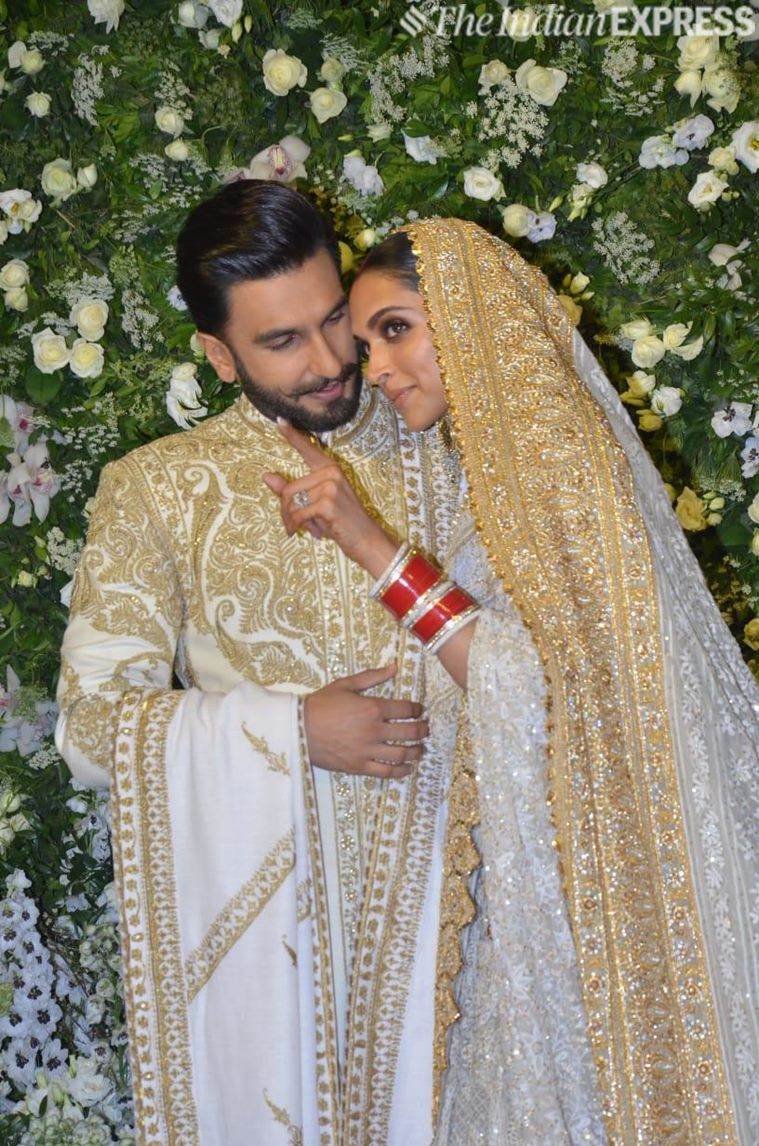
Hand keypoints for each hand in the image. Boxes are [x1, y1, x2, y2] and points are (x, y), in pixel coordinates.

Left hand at [262, 418, 398, 576]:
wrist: (366, 540)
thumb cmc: (341, 522)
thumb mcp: (317, 503)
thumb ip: (292, 490)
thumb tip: (266, 476)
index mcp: (330, 469)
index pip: (308, 449)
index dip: (292, 435)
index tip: (279, 420)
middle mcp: (331, 473)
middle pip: (289, 489)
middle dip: (287, 511)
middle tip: (295, 525)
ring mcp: (330, 487)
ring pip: (292, 503)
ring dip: (293, 521)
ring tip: (307, 529)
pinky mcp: (327, 503)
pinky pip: (298, 514)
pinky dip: (297, 526)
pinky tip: (312, 533)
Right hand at [303, 663, 427, 779]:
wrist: (298, 729)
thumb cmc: (320, 704)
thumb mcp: (345, 684)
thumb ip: (372, 676)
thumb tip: (394, 667)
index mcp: (373, 708)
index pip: (406, 709)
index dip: (418, 709)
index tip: (420, 710)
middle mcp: (374, 730)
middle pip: (410, 732)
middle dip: (423, 730)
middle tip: (426, 729)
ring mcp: (368, 751)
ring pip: (402, 754)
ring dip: (416, 752)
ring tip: (420, 750)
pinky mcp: (359, 766)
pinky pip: (386, 772)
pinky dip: (400, 771)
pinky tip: (407, 768)